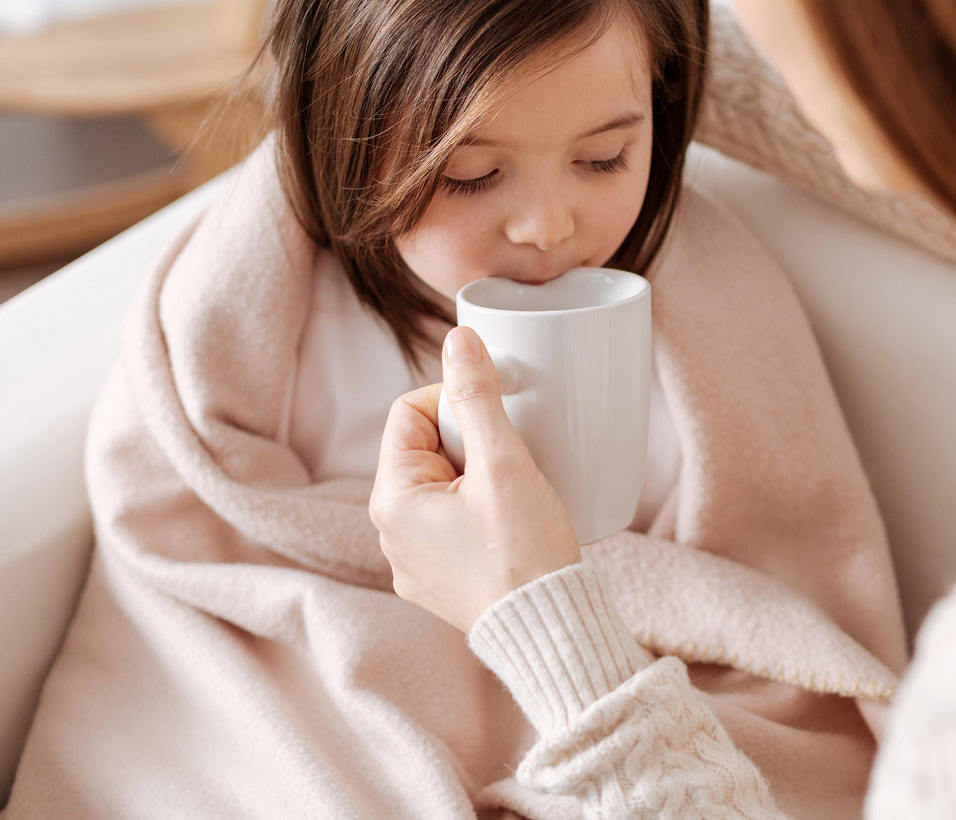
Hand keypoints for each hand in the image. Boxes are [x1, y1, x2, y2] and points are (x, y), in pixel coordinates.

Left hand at [370, 326, 581, 632]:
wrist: (549, 631)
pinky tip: (512, 523)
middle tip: (513, 459)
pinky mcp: (438, 581)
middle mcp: (389, 533)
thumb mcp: (505, 463)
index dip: (456, 403)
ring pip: (441, 486)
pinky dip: (480, 512)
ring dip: (478, 476)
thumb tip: (458, 341)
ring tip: (518, 492)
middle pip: (426, 448)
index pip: (411, 412)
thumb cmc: (525, 553)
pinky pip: (451, 523)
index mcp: (392, 500)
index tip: (498, 420)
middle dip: (472, 442)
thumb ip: (478, 397)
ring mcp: (412, 562)